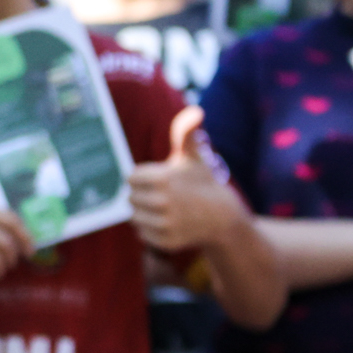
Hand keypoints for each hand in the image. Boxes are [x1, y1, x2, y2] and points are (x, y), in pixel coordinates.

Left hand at [128, 107, 240, 254]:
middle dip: (143, 195)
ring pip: (134, 216)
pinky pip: (142, 233)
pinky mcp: (166, 241)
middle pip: (130, 197)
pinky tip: (168, 223)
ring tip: (165, 209)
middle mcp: (163, 201)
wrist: (222, 218)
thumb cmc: (202, 182)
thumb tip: (196, 111)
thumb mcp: (193, 156)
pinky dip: (150, 229)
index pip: (130, 177)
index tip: (160, 180)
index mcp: (163, 177)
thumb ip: (186, 133)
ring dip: (144, 212)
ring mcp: (165, 223)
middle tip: (163, 196)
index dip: (144, 178)